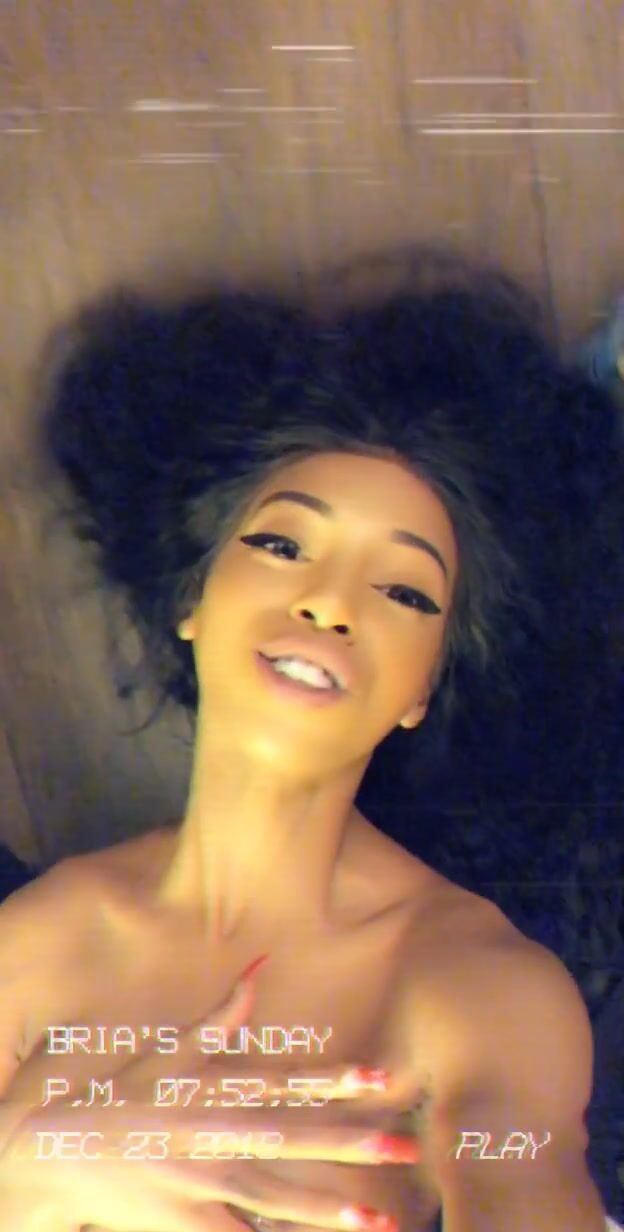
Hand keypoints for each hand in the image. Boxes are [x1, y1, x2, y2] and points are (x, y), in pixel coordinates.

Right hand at [1, 962, 415, 1230]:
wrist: (59, 1153)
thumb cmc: (124, 1095)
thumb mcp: (171, 1050)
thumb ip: (222, 1014)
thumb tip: (260, 964)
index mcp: (214, 1088)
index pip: (285, 1082)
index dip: (333, 1079)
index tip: (380, 1078)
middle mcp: (214, 1134)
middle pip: (292, 1140)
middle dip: (350, 1144)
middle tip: (405, 1146)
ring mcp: (202, 1183)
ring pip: (274, 1198)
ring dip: (327, 1209)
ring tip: (379, 1219)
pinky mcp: (188, 1224)